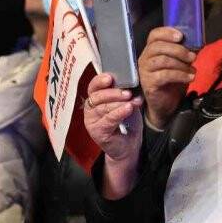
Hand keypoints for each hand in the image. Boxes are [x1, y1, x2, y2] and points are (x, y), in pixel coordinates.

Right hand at [84, 73, 143, 199]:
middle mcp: (90, 109)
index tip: (110, 77)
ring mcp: (91, 121)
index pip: (93, 86)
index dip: (100, 80)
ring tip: (131, 100)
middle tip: (127, 92)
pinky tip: (128, 108)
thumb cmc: (127, 122)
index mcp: (95, 99)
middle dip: (113, 92)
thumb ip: (125, 94)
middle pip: (97, 96)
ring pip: (103, 107)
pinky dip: (119, 113)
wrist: (129, 145)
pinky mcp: (97, 132)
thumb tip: (131, 84)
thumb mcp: (127, 103)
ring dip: (119, 103)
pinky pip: (108, 119)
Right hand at [138, 27, 195, 128]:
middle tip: (192, 57)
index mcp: (151, 50)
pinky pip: (165, 75)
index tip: (181, 36)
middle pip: (159, 46)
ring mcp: (145, 71)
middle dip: (179, 50)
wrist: (165, 104)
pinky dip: (180, 75)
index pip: (154, 35)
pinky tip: (190, 78)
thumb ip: (185, 52)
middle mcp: (144, 58)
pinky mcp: (149, 83)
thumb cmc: (172, 81)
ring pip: (163, 60)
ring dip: (181, 64)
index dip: (167, 32)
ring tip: (192, 70)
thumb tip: (198, 42)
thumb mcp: (180, 64)